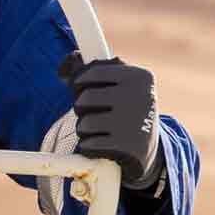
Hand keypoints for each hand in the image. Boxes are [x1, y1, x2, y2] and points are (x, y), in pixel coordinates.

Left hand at [58, 53, 162, 189]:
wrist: (149, 146)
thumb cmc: (127, 107)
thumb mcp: (122, 85)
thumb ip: (94, 72)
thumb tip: (65, 66)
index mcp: (139, 77)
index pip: (94, 72)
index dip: (79, 80)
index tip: (78, 86)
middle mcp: (138, 98)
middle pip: (85, 98)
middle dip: (80, 107)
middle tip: (90, 111)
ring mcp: (133, 124)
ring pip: (84, 123)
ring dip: (83, 128)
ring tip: (95, 129)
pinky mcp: (127, 148)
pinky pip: (88, 144)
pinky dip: (88, 145)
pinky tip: (98, 143)